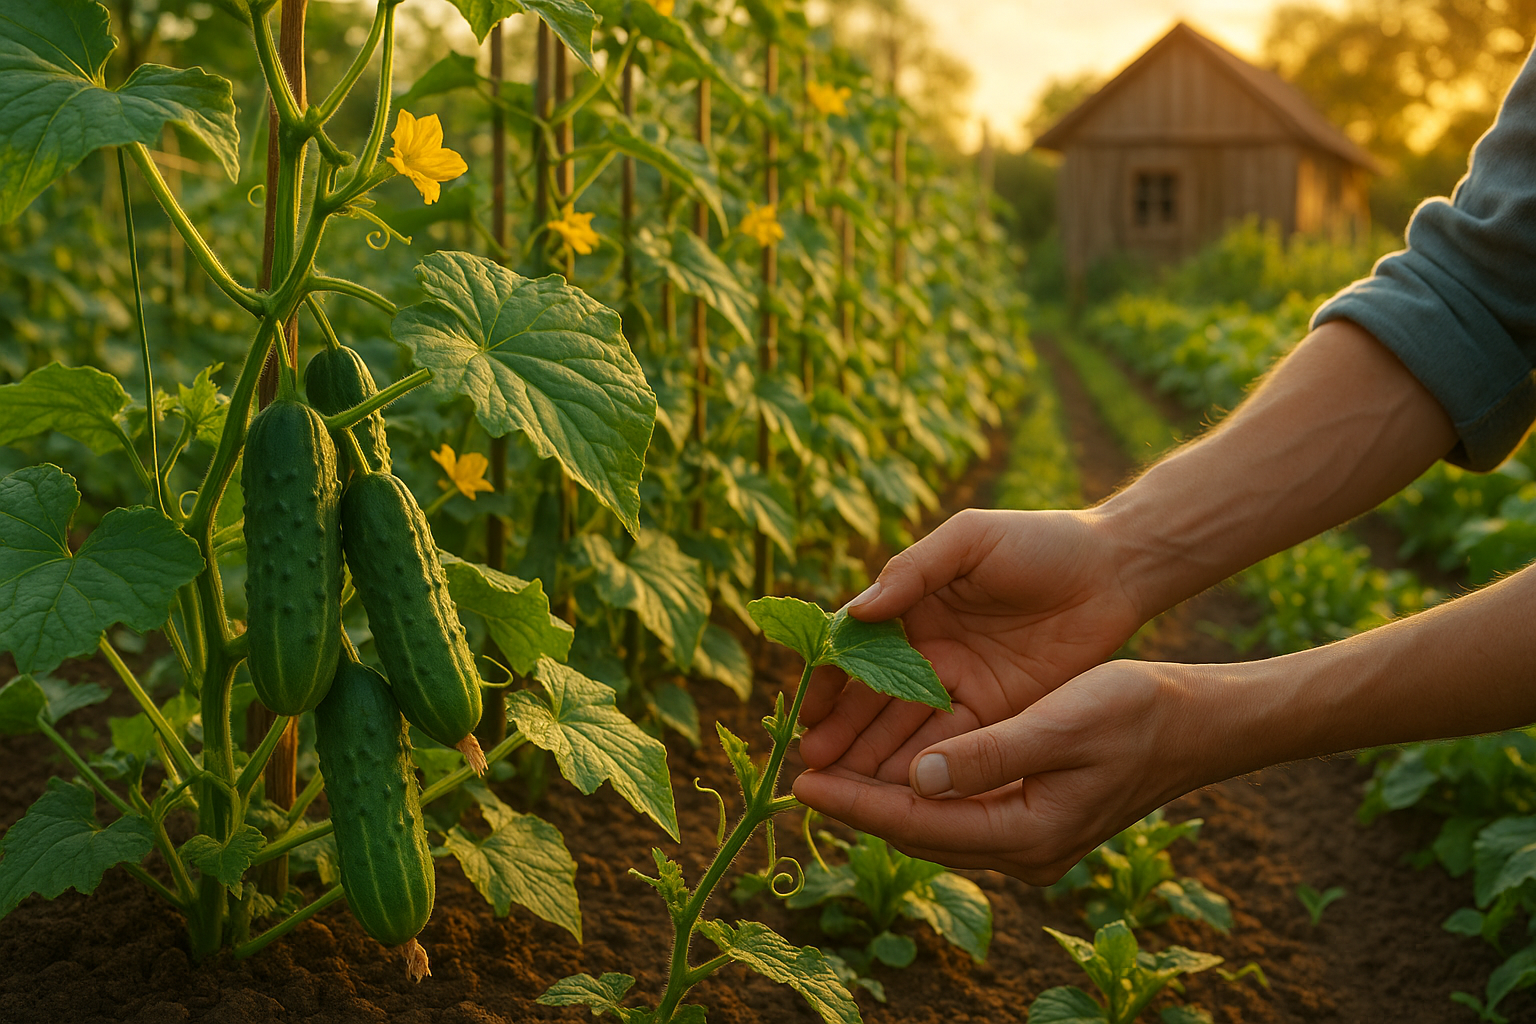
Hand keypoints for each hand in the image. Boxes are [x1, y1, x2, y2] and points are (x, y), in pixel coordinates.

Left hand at [792, 659, 1218, 882]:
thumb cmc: (1134, 714)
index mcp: (1026, 833)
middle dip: (859, 803)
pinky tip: (894, 762)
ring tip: (833, 767)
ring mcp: (1030, 840)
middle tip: (801, 774)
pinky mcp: (1034, 819)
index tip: (802, 782)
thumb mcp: (1058, 724)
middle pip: (918, 831)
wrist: (1198, 726)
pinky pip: (959, 810)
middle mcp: (1023, 851)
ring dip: (884, 796)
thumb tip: (915, 776)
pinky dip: (921, 788)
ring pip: (935, 823)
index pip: (917, 822)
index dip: (856, 801)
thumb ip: (987, 754)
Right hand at [797, 507, 1141, 783]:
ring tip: (841, 790)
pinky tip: (896, 794)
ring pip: (907, 730)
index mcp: (914, 606)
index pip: (858, 650)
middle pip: (874, 699)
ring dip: (873, 759)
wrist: (1115, 569)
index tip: (808, 712)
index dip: (831, 682)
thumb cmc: (1040, 540)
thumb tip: (856, 612)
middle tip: (812, 765)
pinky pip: (955, 746)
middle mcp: (930, 651)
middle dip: (842, 733)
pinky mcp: (1000, 714)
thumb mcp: (970, 539)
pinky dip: (924, 768)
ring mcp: (963, 685)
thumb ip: (913, 570)